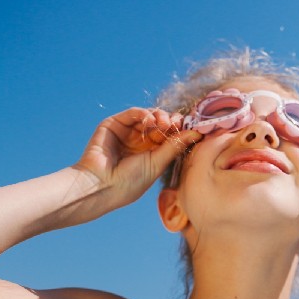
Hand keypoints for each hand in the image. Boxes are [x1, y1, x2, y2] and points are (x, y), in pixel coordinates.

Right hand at [74, 107, 200, 207]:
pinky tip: (151, 121)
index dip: (180, 130)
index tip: (191, 128)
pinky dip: (144, 113)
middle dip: (171, 121)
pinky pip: (134, 113)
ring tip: (163, 124)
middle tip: (175, 124)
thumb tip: (196, 133)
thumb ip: (175, 146)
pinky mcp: (115, 124)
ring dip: (160, 116)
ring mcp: (128, 132)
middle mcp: (141, 142)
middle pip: (162, 124)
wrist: (101, 184)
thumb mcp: (157, 163)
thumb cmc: (129, 182)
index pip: (170, 136)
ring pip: (149, 116)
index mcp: (153, 154)